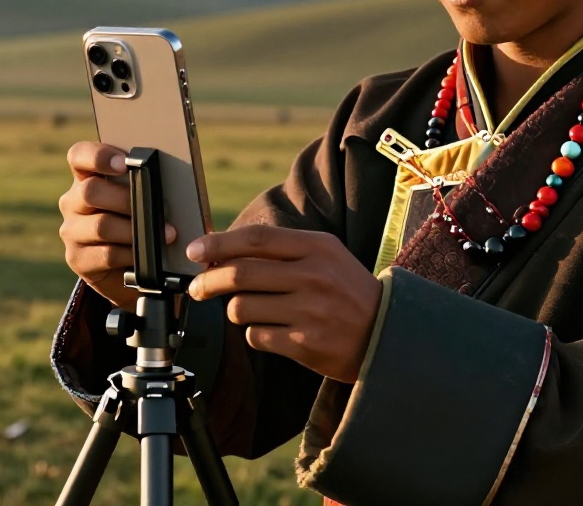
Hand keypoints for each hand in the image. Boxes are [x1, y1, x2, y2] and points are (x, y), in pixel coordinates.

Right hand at [57, 141, 176, 308]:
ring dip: (137, 230)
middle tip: (160, 207)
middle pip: (90, 191)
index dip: (98, 156)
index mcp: (85, 177)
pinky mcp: (77, 259)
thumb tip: (168, 179)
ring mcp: (71, 231)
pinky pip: (107, 254)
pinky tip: (147, 255)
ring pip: (101, 226)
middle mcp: (72, 202)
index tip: (125, 163)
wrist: (126, 267)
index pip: (79, 156)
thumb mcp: (137, 198)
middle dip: (128, 199)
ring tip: (165, 234)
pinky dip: (132, 254)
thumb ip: (143, 183)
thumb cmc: (137, 221)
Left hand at [186, 225, 380, 382]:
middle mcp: (313, 276)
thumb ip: (280, 250)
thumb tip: (222, 250)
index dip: (219, 243)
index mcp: (317, 247)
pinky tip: (271, 331)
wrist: (387, 334)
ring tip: (250, 311)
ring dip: (235, 310)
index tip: (195, 250)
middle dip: (208, 280)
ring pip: (242, 308)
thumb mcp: (325, 257)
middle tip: (197, 287)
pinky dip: (255, 334)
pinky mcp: (305, 344)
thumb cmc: (346, 292)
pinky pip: (256, 336)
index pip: (256, 239)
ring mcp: (310, 311)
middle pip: (240, 273)